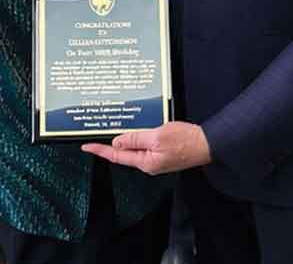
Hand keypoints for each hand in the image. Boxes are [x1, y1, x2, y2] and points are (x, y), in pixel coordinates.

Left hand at [82, 121, 211, 174]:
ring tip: (114, 129)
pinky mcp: (163, 152)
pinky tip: (135, 129)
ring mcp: (156, 158)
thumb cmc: (185, 141)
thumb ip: (136, 138)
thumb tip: (118, 141)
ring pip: (135, 147)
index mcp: (146, 161)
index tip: (86, 146)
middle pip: (124, 153)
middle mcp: (149, 163)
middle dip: (110, 144)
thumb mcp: (158, 136)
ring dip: (124, 138)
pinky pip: (144, 144)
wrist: (206, 144)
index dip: (100, 150)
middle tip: (96, 135)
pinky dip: (137, 137)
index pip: (117, 155)